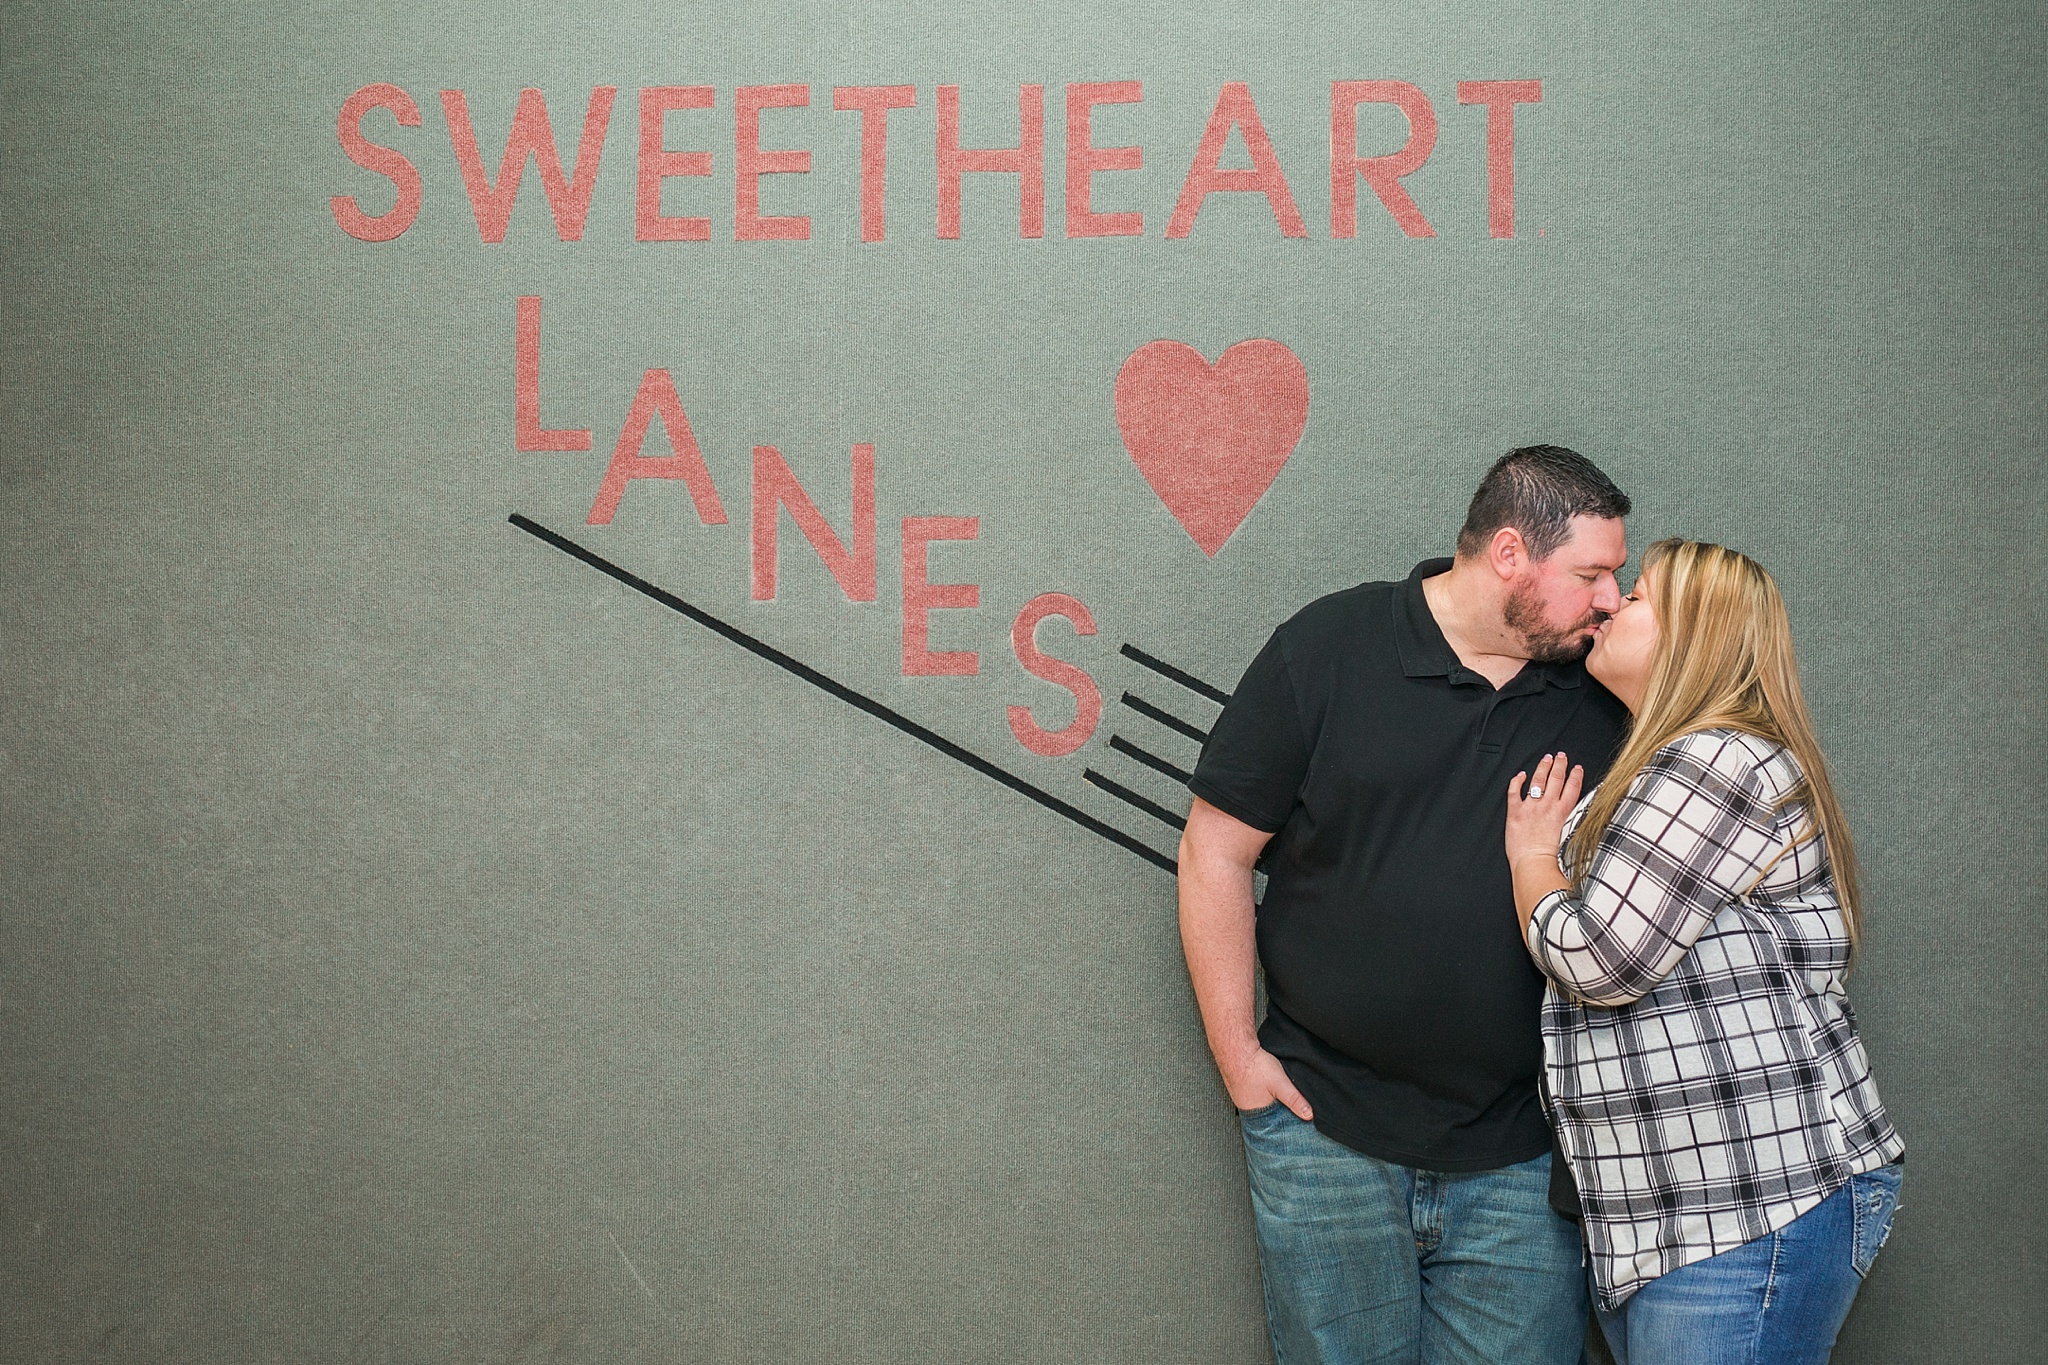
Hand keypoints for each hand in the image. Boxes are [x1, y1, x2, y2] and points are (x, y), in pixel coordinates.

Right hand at [1218, 1045, 1313, 1120]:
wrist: (1236, 1047)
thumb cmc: (1254, 1065)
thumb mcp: (1281, 1084)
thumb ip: (1295, 1100)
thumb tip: (1308, 1114)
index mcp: (1254, 1111)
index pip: (1272, 1121)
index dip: (1283, 1116)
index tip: (1293, 1113)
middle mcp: (1244, 1105)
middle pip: (1265, 1110)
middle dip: (1276, 1105)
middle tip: (1283, 1096)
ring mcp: (1238, 1094)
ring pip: (1259, 1099)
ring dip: (1267, 1095)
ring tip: (1273, 1087)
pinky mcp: (1237, 1083)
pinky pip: (1251, 1090)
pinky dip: (1259, 1087)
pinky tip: (1262, 1080)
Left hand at [1506, 751, 1583, 869]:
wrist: (1534, 863)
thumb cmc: (1552, 857)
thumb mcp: (1570, 837)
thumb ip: (1573, 824)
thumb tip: (1580, 819)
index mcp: (1563, 813)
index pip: (1572, 788)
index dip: (1575, 775)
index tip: (1577, 768)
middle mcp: (1548, 806)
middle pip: (1556, 778)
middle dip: (1560, 765)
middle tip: (1561, 756)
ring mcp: (1531, 806)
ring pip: (1538, 780)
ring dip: (1543, 767)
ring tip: (1547, 758)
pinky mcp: (1515, 811)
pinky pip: (1515, 791)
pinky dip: (1517, 780)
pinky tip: (1520, 774)